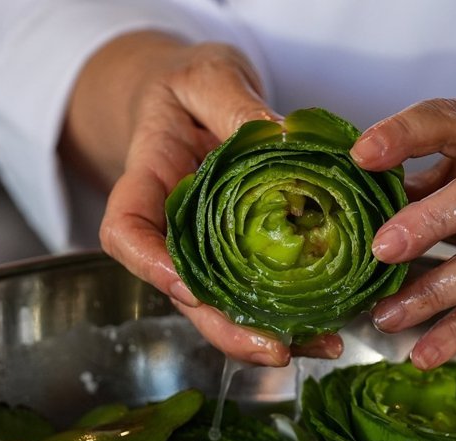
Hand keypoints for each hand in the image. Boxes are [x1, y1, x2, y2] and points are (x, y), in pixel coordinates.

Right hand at [64, 31, 341, 365]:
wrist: (187, 102)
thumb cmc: (185, 86)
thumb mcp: (205, 76)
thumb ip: (233, 102)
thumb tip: (282, 137)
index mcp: (146, 183)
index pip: (126, 232)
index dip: (151, 265)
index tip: (188, 288)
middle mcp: (169, 229)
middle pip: (181, 292)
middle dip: (225, 327)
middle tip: (276, 349)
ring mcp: (202, 248)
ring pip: (221, 306)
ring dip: (265, 334)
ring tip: (322, 344)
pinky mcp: (235, 254)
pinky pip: (253, 291)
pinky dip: (289, 315)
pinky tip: (328, 325)